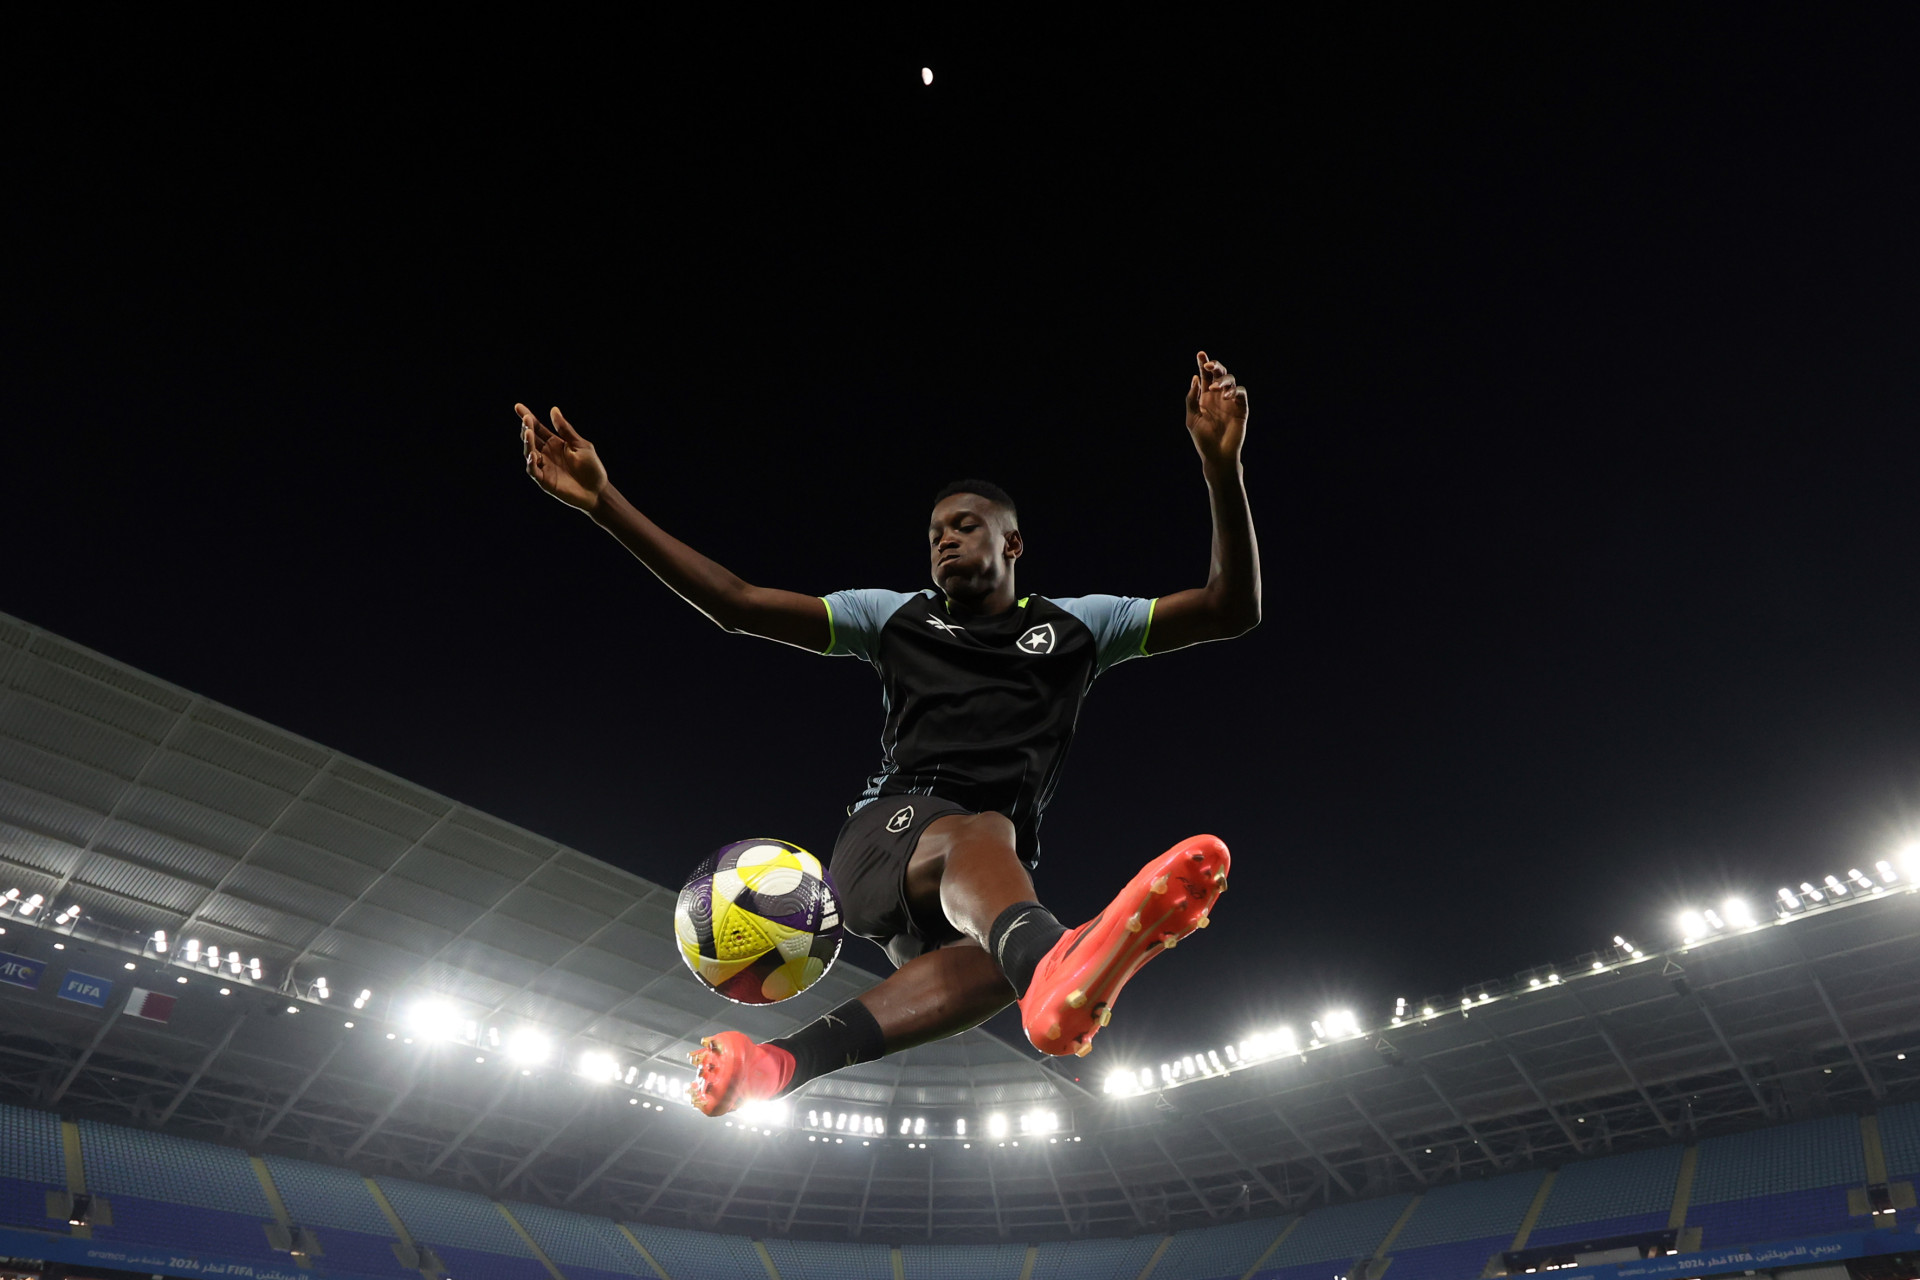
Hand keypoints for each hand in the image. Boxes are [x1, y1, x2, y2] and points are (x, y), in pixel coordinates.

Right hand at [517, 403, 607, 511]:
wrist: (597, 491)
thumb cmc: (591, 467)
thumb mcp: (580, 444)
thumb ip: (565, 430)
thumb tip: (553, 409)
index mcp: (555, 443)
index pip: (538, 428)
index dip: (528, 418)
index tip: (518, 406)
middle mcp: (547, 454)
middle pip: (531, 439)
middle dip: (527, 428)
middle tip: (526, 419)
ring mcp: (544, 467)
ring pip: (530, 453)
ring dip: (528, 443)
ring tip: (528, 433)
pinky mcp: (545, 481)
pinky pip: (534, 471)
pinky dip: (531, 463)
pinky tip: (532, 455)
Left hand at [1183, 351, 1248, 469]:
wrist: (1217, 455)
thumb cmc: (1203, 439)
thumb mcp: (1192, 418)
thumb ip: (1192, 398)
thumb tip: (1194, 378)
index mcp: (1205, 397)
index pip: (1204, 376)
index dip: (1203, 364)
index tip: (1200, 354)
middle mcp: (1218, 396)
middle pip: (1219, 374)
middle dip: (1215, 366)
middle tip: (1209, 365)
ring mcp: (1230, 402)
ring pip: (1230, 381)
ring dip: (1222, 380)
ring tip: (1215, 388)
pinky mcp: (1241, 409)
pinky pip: (1241, 393)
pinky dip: (1235, 391)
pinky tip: (1226, 397)